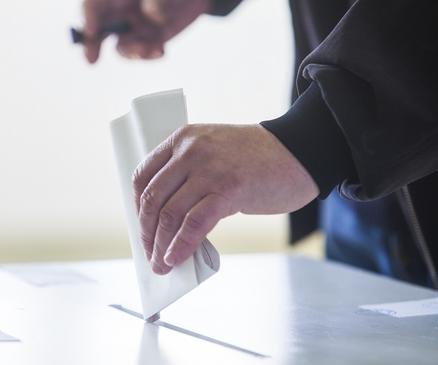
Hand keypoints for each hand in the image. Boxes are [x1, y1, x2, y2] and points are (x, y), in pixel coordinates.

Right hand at [82, 0, 210, 62]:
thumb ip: (159, 1)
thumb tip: (153, 16)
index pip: (94, 5)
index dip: (88, 17)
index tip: (91, 32)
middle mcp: (121, 11)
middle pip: (98, 29)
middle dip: (92, 44)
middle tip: (91, 59)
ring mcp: (134, 27)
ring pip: (122, 46)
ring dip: (132, 52)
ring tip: (148, 49)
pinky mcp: (150, 40)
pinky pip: (143, 52)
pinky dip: (150, 55)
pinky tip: (161, 51)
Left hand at [132, 124, 318, 274]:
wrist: (300, 152)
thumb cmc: (256, 159)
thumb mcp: (213, 152)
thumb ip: (189, 174)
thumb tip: (166, 219)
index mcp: (182, 138)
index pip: (143, 174)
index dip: (137, 205)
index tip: (142, 226)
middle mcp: (191, 151)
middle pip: (153, 198)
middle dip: (146, 231)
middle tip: (149, 252)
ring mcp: (209, 169)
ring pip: (170, 214)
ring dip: (160, 245)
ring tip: (161, 264)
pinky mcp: (229, 189)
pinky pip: (194, 224)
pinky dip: (181, 245)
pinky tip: (176, 258)